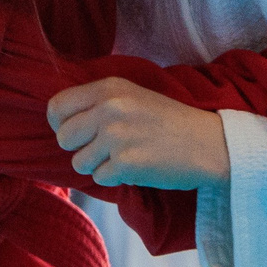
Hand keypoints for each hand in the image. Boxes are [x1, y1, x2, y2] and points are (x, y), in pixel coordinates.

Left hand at [47, 77, 229, 189]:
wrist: (209, 143)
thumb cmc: (170, 122)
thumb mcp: (133, 96)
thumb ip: (99, 102)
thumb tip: (62, 121)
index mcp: (108, 87)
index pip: (56, 107)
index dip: (61, 124)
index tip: (76, 133)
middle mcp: (109, 108)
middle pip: (64, 138)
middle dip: (79, 149)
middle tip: (104, 149)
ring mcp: (116, 136)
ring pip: (79, 162)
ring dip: (98, 166)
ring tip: (124, 157)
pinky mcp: (126, 163)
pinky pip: (100, 178)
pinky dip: (115, 178)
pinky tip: (136, 167)